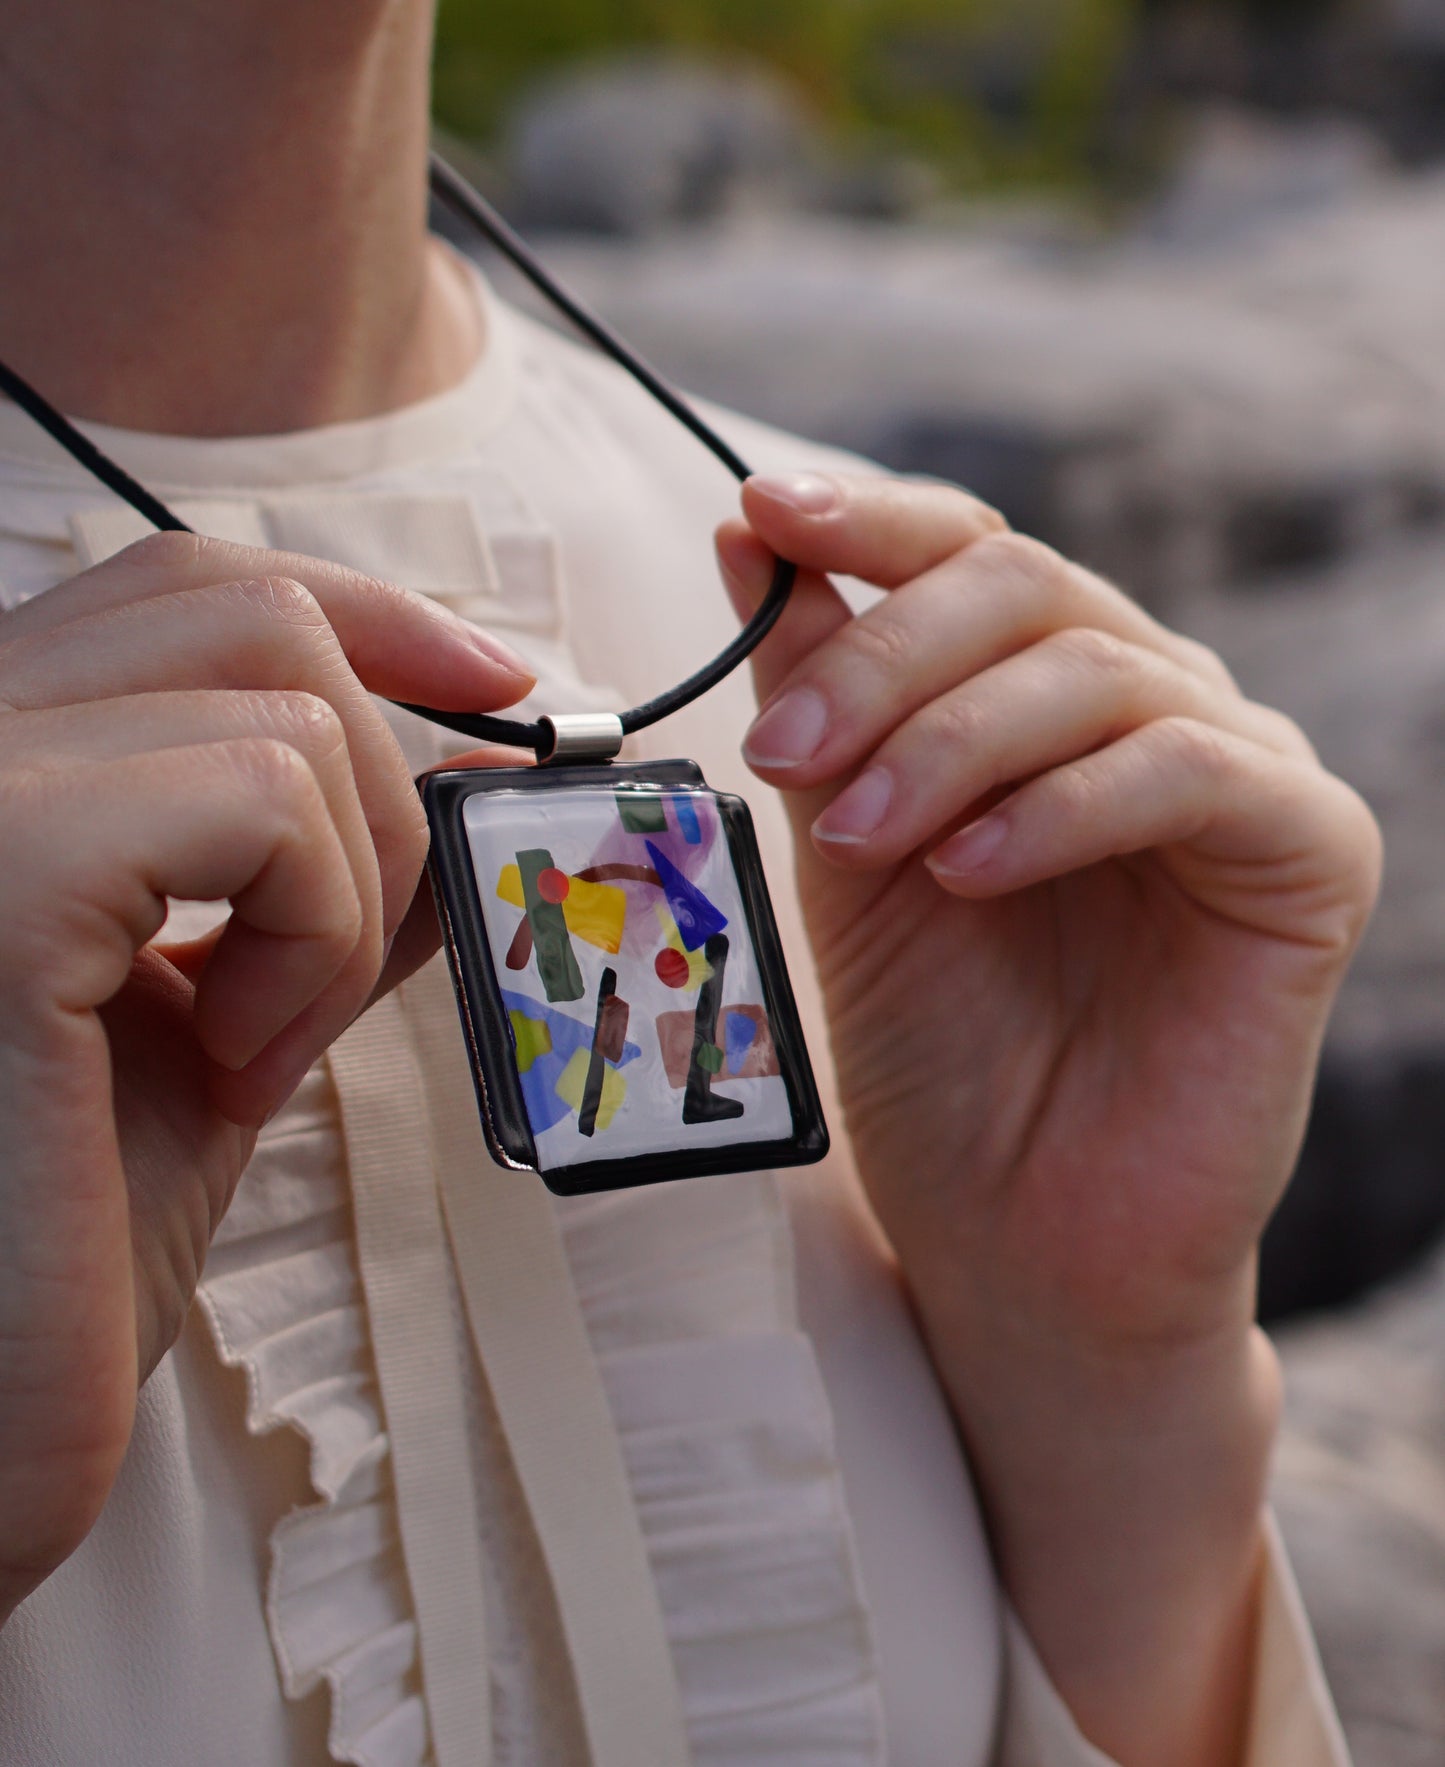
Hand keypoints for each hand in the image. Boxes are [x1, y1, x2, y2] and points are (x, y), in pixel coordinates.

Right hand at [0, 531, 532, 1625]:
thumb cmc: (66, 1239)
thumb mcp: (229, 1015)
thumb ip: (326, 881)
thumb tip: (470, 771)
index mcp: (1, 765)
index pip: (188, 589)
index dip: (369, 614)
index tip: (500, 687)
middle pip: (250, 611)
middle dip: (383, 776)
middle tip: (362, 946)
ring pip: (288, 707)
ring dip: (344, 897)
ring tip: (253, 1043)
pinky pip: (264, 796)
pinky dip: (313, 930)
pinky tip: (233, 1053)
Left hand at [718, 473, 1379, 1763]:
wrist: (1021, 1235)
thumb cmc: (937, 1053)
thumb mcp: (845, 853)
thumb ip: (820, 702)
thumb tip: (747, 540)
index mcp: (1046, 698)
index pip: (973, 556)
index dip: (870, 523)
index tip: (758, 517)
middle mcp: (1151, 709)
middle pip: (1028, 588)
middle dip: (883, 659)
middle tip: (784, 753)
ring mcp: (1240, 772)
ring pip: (1100, 670)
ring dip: (951, 740)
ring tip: (861, 838)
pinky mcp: (1308, 856)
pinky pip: (1192, 772)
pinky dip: (1063, 807)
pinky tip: (973, 868)